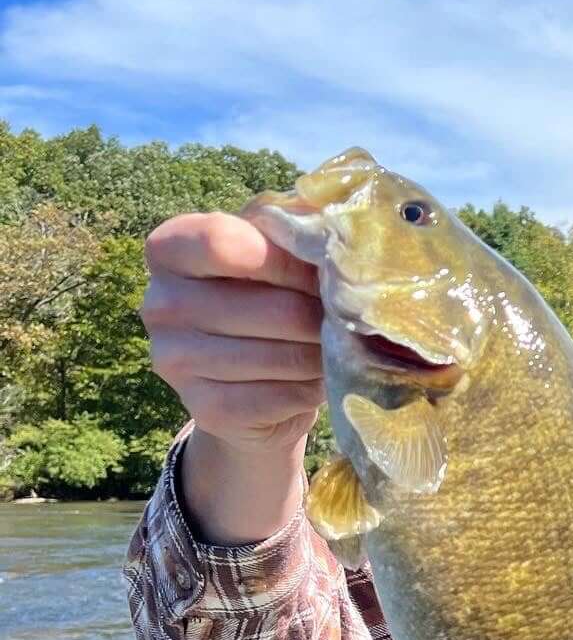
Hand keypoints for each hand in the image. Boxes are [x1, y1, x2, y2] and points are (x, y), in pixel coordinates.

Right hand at [142, 211, 324, 455]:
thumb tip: (341, 229)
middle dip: (323, 317)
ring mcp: (176, 361)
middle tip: (345, 322)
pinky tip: (312, 381)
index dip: (289, 261)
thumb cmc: (271, 299)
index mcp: (170, 249)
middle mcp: (160, 304)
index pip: (224, 242)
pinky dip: (311, 391)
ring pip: (283, 357)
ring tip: (331, 350)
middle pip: (273, 309)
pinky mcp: (206, 410)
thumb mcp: (277, 252)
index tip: (322, 272)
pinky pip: (281, 397)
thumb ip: (298, 230)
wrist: (253, 384)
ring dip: (323, 356)